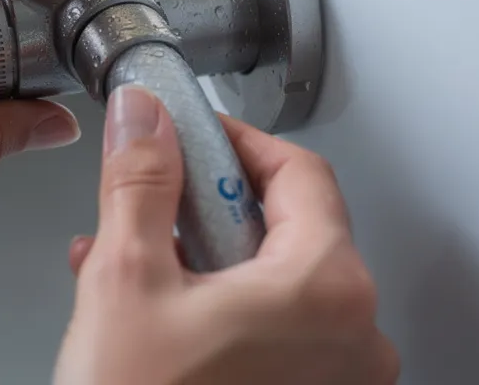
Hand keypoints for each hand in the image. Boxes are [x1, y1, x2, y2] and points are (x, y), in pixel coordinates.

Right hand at [55, 86, 398, 384]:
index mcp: (326, 290)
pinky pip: (273, 334)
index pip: (299, 171)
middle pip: (287, 228)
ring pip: (272, 284)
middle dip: (206, 210)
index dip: (236, 142)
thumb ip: (140, 181)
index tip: (192, 134)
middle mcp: (351, 339)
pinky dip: (219, 312)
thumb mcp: (126, 279)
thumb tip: (145, 119)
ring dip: (202, 262)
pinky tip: (156, 315)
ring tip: (135, 268)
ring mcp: (336, 382)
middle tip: (154, 207)